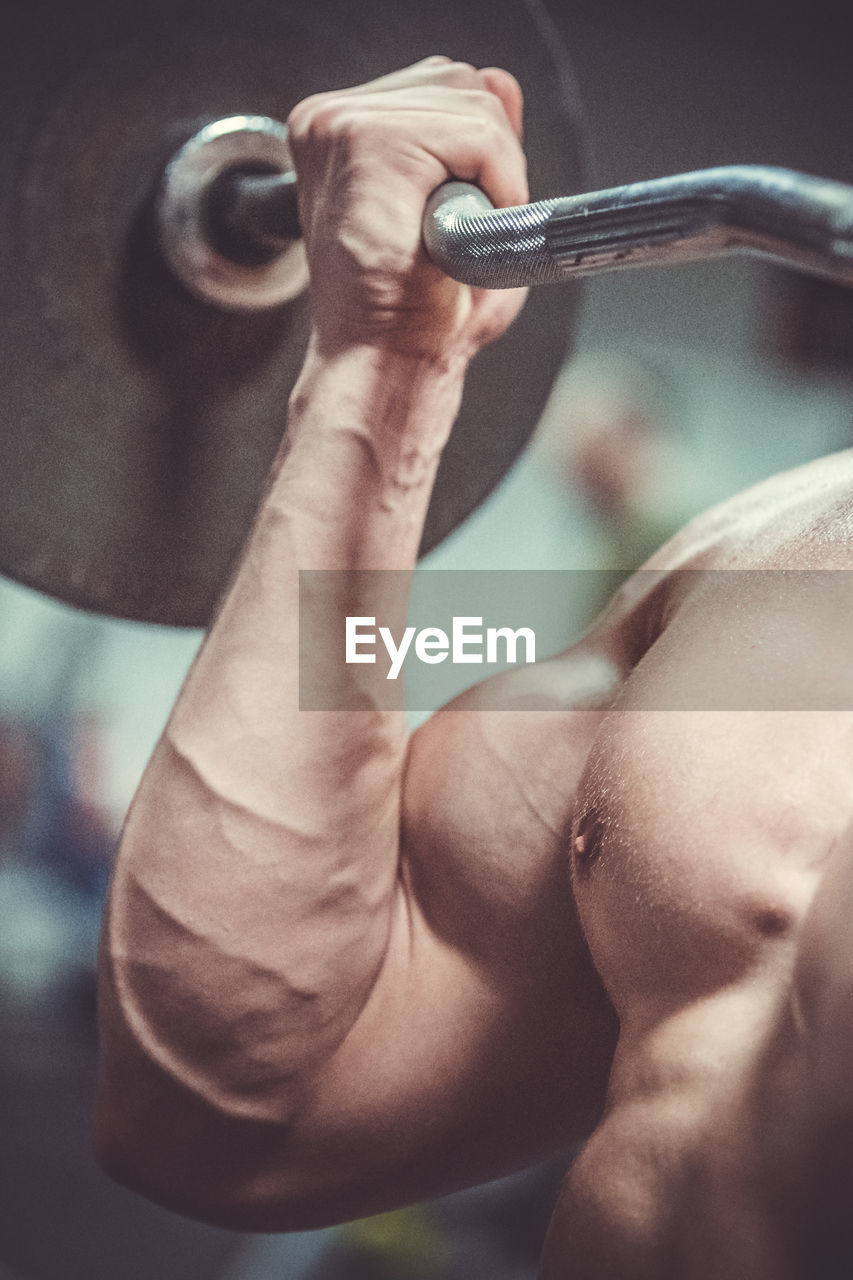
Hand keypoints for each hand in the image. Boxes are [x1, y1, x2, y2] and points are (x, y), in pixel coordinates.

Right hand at [287, 57, 529, 361]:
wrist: (389, 363)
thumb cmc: (416, 314)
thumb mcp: (462, 211)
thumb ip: (480, 142)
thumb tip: (498, 80)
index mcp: (339, 132)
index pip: (439, 85)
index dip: (477, 147)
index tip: (462, 212)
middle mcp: (330, 120)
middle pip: (457, 80)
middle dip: (490, 153)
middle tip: (463, 231)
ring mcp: (342, 125)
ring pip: (470, 100)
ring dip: (495, 172)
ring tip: (457, 236)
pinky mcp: (366, 142)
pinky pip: (474, 132)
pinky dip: (497, 181)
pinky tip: (463, 231)